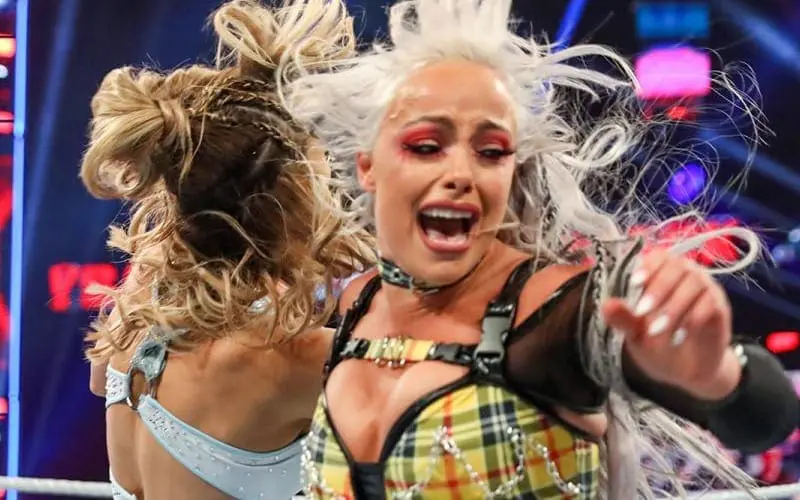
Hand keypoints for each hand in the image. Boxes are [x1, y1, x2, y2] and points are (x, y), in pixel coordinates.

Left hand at [601, 250, 740, 400]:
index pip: (660, 256)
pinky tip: (678, 337)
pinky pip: (711, 304)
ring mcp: (708, 291)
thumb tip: (606, 305)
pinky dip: (692, 319)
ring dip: (673, 307)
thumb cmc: (658, 342)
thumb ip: (622, 318)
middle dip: (658, 288)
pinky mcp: (721, 310)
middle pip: (678, 266)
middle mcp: (688, 276)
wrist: (685, 371)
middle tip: (641, 312)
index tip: (635, 283)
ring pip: (695, 284)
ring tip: (657, 331)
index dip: (649, 265)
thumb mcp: (635, 332)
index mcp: (665, 275)